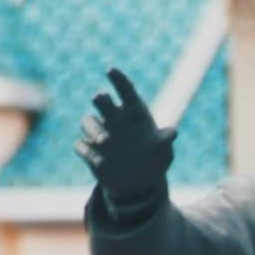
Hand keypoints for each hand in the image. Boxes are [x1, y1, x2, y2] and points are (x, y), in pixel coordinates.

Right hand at [75, 67, 178, 204]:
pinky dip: (87, 151)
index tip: (110, 70)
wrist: (139, 183)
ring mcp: (99, 133)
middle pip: (102, 101)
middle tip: (100, 97)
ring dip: (93, 129)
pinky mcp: (89, 151)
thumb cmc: (154, 160)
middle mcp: (114, 118)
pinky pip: (81, 146)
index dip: (118, 79)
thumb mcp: (163, 152)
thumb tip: (173, 133)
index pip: (125, 90)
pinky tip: (98, 161)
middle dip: (100, 99)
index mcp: (133, 112)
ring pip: (88, 122)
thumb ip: (164, 141)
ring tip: (105, 141)